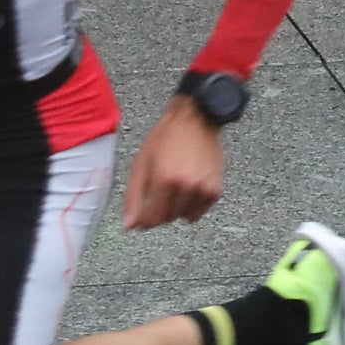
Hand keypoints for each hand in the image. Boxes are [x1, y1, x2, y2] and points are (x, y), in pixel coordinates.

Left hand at [121, 95, 226, 231]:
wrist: (197, 119)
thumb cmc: (167, 136)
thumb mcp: (141, 162)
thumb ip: (133, 196)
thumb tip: (129, 225)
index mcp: (165, 178)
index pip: (152, 219)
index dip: (144, 219)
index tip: (143, 214)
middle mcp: (186, 185)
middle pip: (167, 218)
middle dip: (159, 209)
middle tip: (159, 190)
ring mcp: (203, 188)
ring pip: (182, 216)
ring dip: (175, 207)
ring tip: (175, 185)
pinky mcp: (215, 189)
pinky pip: (197, 212)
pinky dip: (191, 206)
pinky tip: (188, 187)